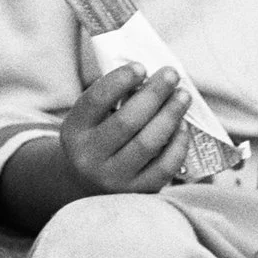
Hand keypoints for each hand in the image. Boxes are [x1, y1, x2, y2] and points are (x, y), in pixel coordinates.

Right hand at [58, 63, 192, 199]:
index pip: (96, 101)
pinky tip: (182, 126)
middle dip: (154, 94)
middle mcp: (89, 157)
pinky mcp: (137, 191)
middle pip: (127, 121)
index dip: (119, 81)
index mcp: (74, 131)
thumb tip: (153, 77)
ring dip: (170, 115)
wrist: (89, 184)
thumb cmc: (98, 138)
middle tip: (171, 75)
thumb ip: (114, 97)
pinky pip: (164, 167)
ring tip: (183, 96)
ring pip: (147, 143)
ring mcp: (113, 178)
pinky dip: (178, 144)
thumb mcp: (92, 118)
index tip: (141, 66)